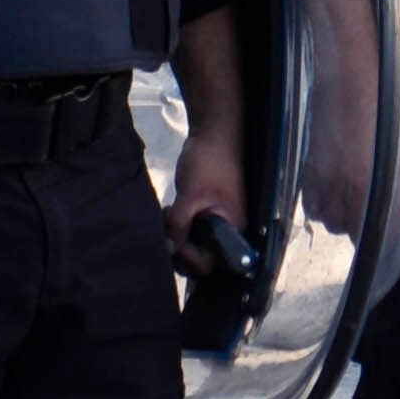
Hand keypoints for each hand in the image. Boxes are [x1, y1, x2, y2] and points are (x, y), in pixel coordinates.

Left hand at [163, 127, 249, 261]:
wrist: (214, 135)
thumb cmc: (210, 164)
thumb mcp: (191, 196)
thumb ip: (179, 225)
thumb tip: (166, 248)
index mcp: (233, 231)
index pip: (209, 263)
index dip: (187, 256)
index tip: (173, 240)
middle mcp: (227, 231)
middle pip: (201, 259)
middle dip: (179, 249)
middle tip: (167, 230)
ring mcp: (217, 222)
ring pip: (194, 245)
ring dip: (176, 237)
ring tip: (168, 215)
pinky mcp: (206, 213)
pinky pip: (191, 231)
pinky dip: (177, 227)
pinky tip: (170, 211)